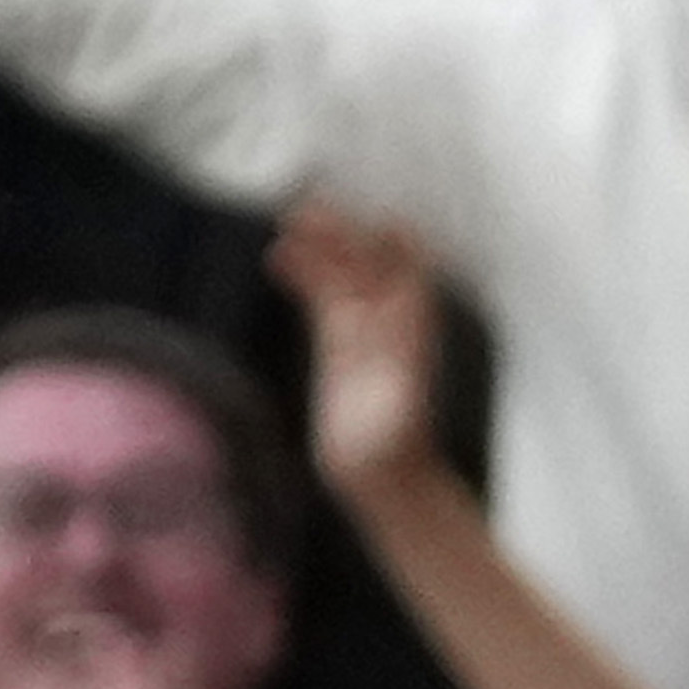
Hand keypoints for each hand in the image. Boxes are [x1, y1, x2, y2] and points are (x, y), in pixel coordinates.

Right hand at [273, 200, 453, 498]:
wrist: (382, 480)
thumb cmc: (394, 449)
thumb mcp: (398, 411)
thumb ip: (398, 370)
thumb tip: (402, 349)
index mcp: (412, 333)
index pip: (408, 273)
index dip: (396, 242)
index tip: (372, 212)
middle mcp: (391, 327)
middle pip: (369, 267)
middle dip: (344, 235)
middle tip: (308, 207)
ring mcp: (363, 335)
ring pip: (341, 278)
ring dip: (320, 249)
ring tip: (289, 220)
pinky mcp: (338, 349)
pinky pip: (320, 300)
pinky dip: (303, 276)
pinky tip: (277, 258)